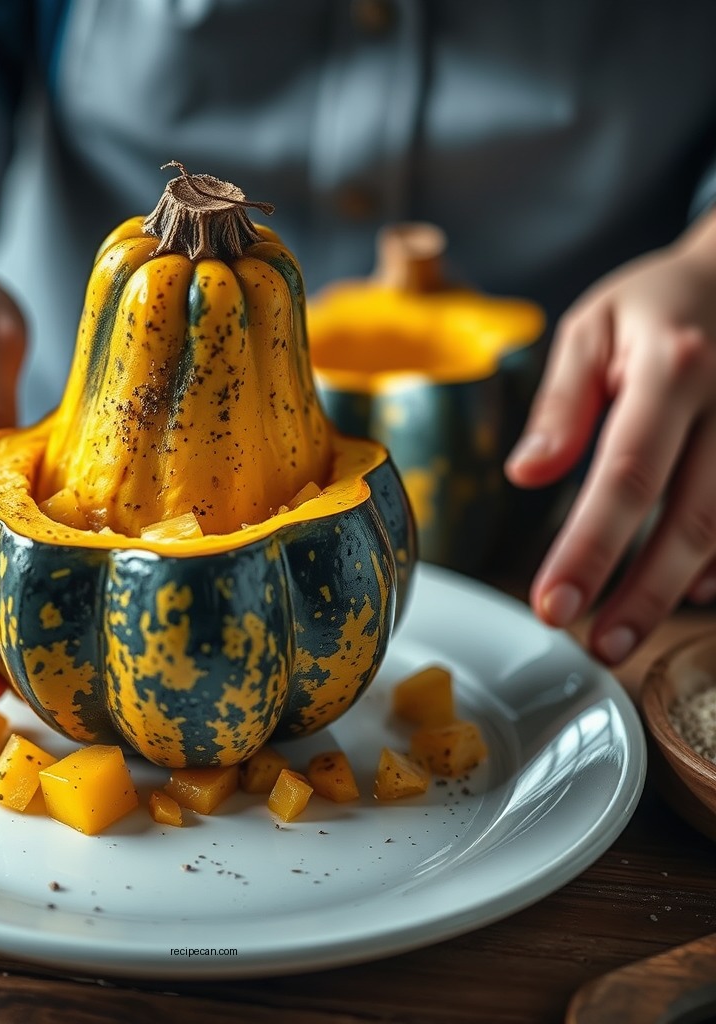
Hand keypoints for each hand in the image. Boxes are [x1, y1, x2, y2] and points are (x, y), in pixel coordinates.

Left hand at [505, 212, 715, 664]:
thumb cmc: (651, 305)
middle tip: (596, 646)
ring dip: (678, 590)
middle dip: (640, 594)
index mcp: (672, 368)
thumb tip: (525, 475)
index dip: (590, 549)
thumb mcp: (590, 329)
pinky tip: (688, 593)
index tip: (552, 604)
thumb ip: (560, 405)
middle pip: (690, 518)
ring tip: (625, 635)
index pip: (626, 475)